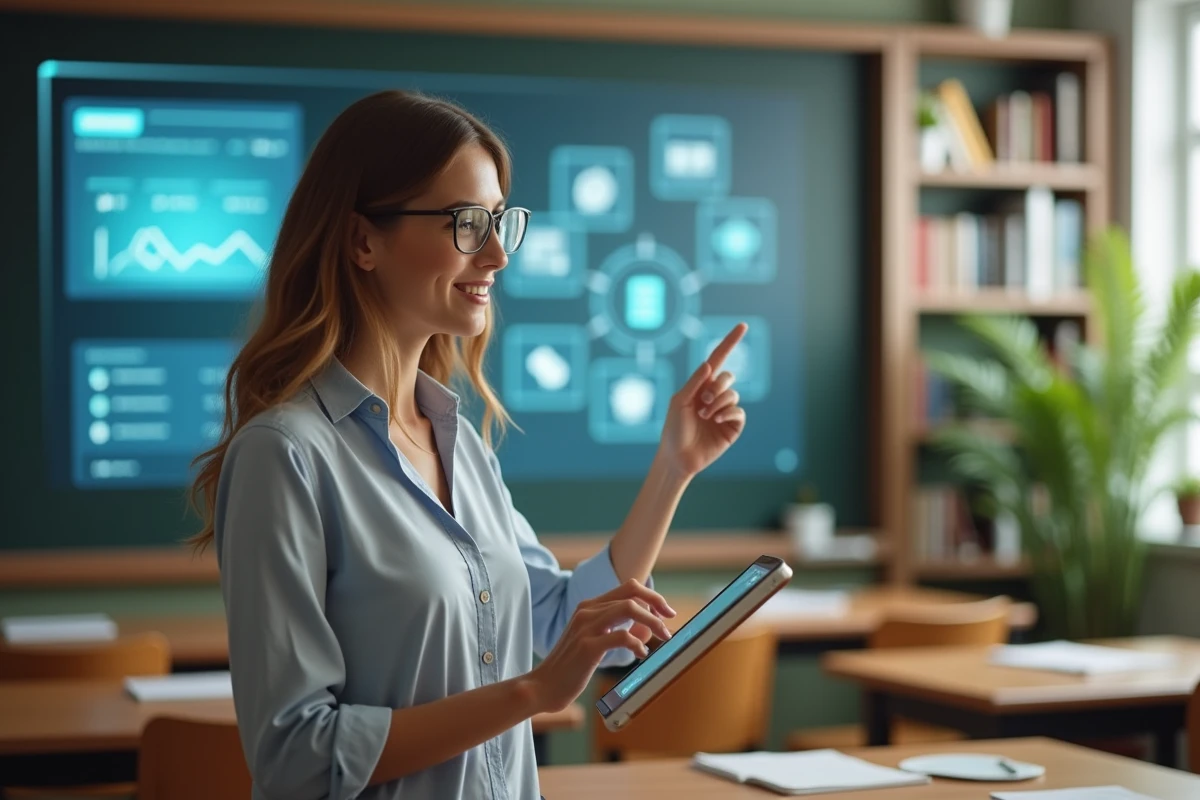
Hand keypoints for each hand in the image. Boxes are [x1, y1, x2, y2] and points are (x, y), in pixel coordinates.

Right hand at [528, 580, 675, 713]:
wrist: (542, 687)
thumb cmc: (570, 668)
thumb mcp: (595, 642)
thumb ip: (617, 631)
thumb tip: (648, 627)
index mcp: (589, 607)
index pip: (627, 587)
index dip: (652, 596)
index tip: (666, 611)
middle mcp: (587, 610)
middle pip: (632, 594)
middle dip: (657, 605)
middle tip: (670, 625)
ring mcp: (586, 627)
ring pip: (629, 608)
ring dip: (653, 622)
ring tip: (663, 637)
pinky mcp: (587, 646)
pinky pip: (622, 636)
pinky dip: (638, 643)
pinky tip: (641, 654)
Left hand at [658, 322, 748, 478]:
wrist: (678, 457)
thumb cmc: (674, 430)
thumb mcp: (679, 402)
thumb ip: (694, 383)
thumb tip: (709, 364)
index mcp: (700, 385)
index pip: (718, 359)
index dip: (730, 342)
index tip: (743, 325)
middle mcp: (714, 395)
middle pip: (728, 377)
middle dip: (718, 386)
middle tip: (703, 400)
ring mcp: (725, 411)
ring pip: (733, 394)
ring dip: (718, 403)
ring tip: (705, 416)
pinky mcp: (732, 426)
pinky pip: (739, 412)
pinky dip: (728, 413)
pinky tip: (716, 421)